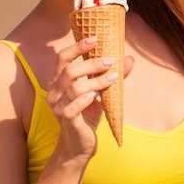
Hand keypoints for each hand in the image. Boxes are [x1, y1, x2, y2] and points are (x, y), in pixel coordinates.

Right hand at [46, 37, 132, 163]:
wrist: (80, 144)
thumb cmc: (87, 114)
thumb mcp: (99, 92)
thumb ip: (110, 75)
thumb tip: (129, 59)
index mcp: (58, 80)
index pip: (62, 57)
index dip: (77, 47)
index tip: (95, 39)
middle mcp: (54, 91)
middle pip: (69, 70)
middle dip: (91, 63)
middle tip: (110, 61)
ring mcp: (57, 106)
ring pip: (74, 87)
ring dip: (95, 80)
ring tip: (112, 78)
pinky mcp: (66, 120)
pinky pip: (73, 107)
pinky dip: (85, 99)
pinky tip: (97, 96)